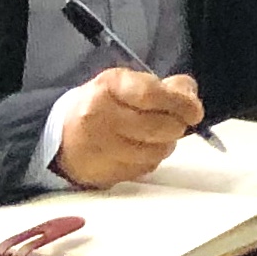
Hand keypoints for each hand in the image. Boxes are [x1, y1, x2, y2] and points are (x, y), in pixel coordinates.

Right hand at [53, 69, 201, 186]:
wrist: (62, 136)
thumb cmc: (103, 104)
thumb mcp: (128, 83)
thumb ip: (164, 87)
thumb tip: (189, 96)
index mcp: (108, 87)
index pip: (152, 95)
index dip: (180, 104)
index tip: (194, 112)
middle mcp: (99, 116)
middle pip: (157, 127)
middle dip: (176, 126)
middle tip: (177, 124)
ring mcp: (99, 147)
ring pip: (154, 152)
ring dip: (165, 145)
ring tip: (158, 137)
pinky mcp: (101, 172)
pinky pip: (142, 168)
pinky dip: (150, 160)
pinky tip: (141, 150)